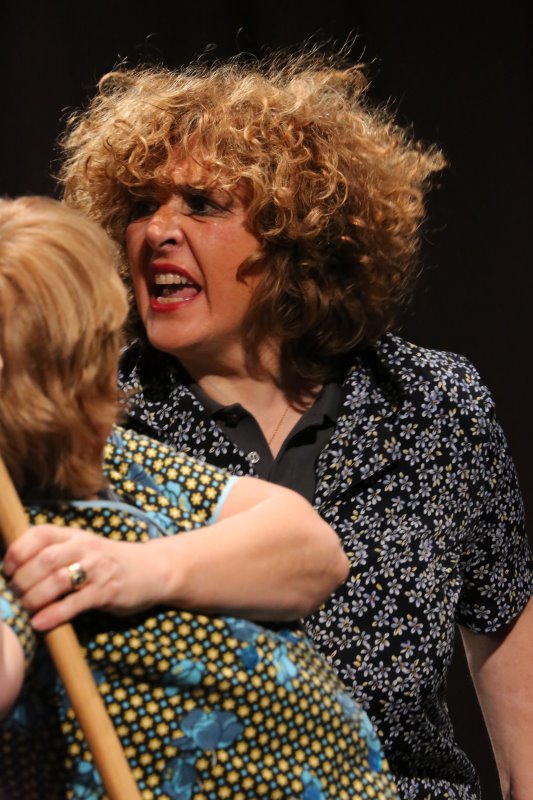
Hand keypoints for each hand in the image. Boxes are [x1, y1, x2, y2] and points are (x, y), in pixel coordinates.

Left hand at [3, 524, 169, 629]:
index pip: (41, 533)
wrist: (152, 569)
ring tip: (27, 609)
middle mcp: (86, 548)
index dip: (18, 550)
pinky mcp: (107, 592)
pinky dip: (53, 615)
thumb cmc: (109, 561)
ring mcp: (97, 569)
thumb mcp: (84, 548)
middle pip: (45, 559)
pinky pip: (74, 603)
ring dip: (35, 597)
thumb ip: (56, 552)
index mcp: (75, 535)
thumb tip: (16, 568)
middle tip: (15, 594)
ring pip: (57, 580)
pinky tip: (40, 623)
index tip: (8, 569)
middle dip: (23, 579)